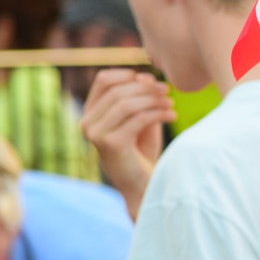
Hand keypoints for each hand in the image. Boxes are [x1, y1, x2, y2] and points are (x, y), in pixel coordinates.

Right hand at [81, 69, 175, 218]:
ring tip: (170, 104)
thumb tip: (145, 76)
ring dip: (153, 100)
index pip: (103, 80)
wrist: (142, 184)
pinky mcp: (110, 144)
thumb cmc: (142, 151)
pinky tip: (172, 116)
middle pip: (117, 90)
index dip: (128, 75)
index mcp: (90, 113)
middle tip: (166, 91)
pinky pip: (137, 119)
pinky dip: (158, 114)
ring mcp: (96, 134)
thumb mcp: (140, 118)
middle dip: (145, 88)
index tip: (151, 81)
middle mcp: (87, 122)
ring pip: (127, 104)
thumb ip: (140, 97)